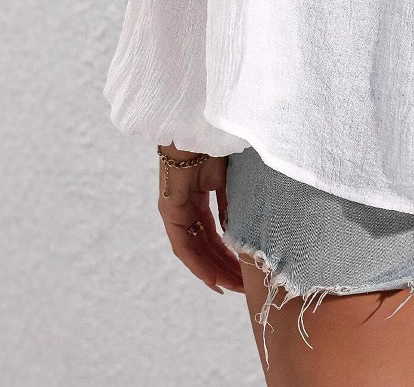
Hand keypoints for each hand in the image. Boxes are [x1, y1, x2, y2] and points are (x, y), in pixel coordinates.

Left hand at [157, 144, 244, 293]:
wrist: (201, 125)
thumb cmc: (218, 143)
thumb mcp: (233, 179)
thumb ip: (235, 204)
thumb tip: (244, 231)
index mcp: (201, 196)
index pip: (215, 233)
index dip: (229, 254)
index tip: (244, 270)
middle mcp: (186, 207)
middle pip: (205, 245)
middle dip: (224, 267)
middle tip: (243, 285)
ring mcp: (176, 210)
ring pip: (194, 250)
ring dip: (213, 270)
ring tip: (232, 288)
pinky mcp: (169, 210)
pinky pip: (182, 245)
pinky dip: (197, 264)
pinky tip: (212, 279)